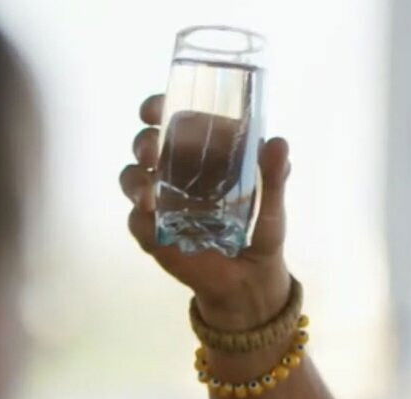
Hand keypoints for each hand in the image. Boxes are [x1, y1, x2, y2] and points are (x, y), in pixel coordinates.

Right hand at [118, 93, 292, 329]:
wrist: (250, 279)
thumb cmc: (261, 230)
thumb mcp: (273, 203)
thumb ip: (275, 175)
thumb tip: (279, 143)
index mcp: (203, 152)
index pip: (173, 118)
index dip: (158, 107)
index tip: (153, 109)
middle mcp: (176, 170)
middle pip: (146, 144)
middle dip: (143, 143)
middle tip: (152, 153)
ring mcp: (161, 200)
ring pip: (131, 177)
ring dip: (134, 180)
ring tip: (149, 194)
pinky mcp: (152, 231)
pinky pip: (136, 220)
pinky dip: (140, 219)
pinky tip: (151, 219)